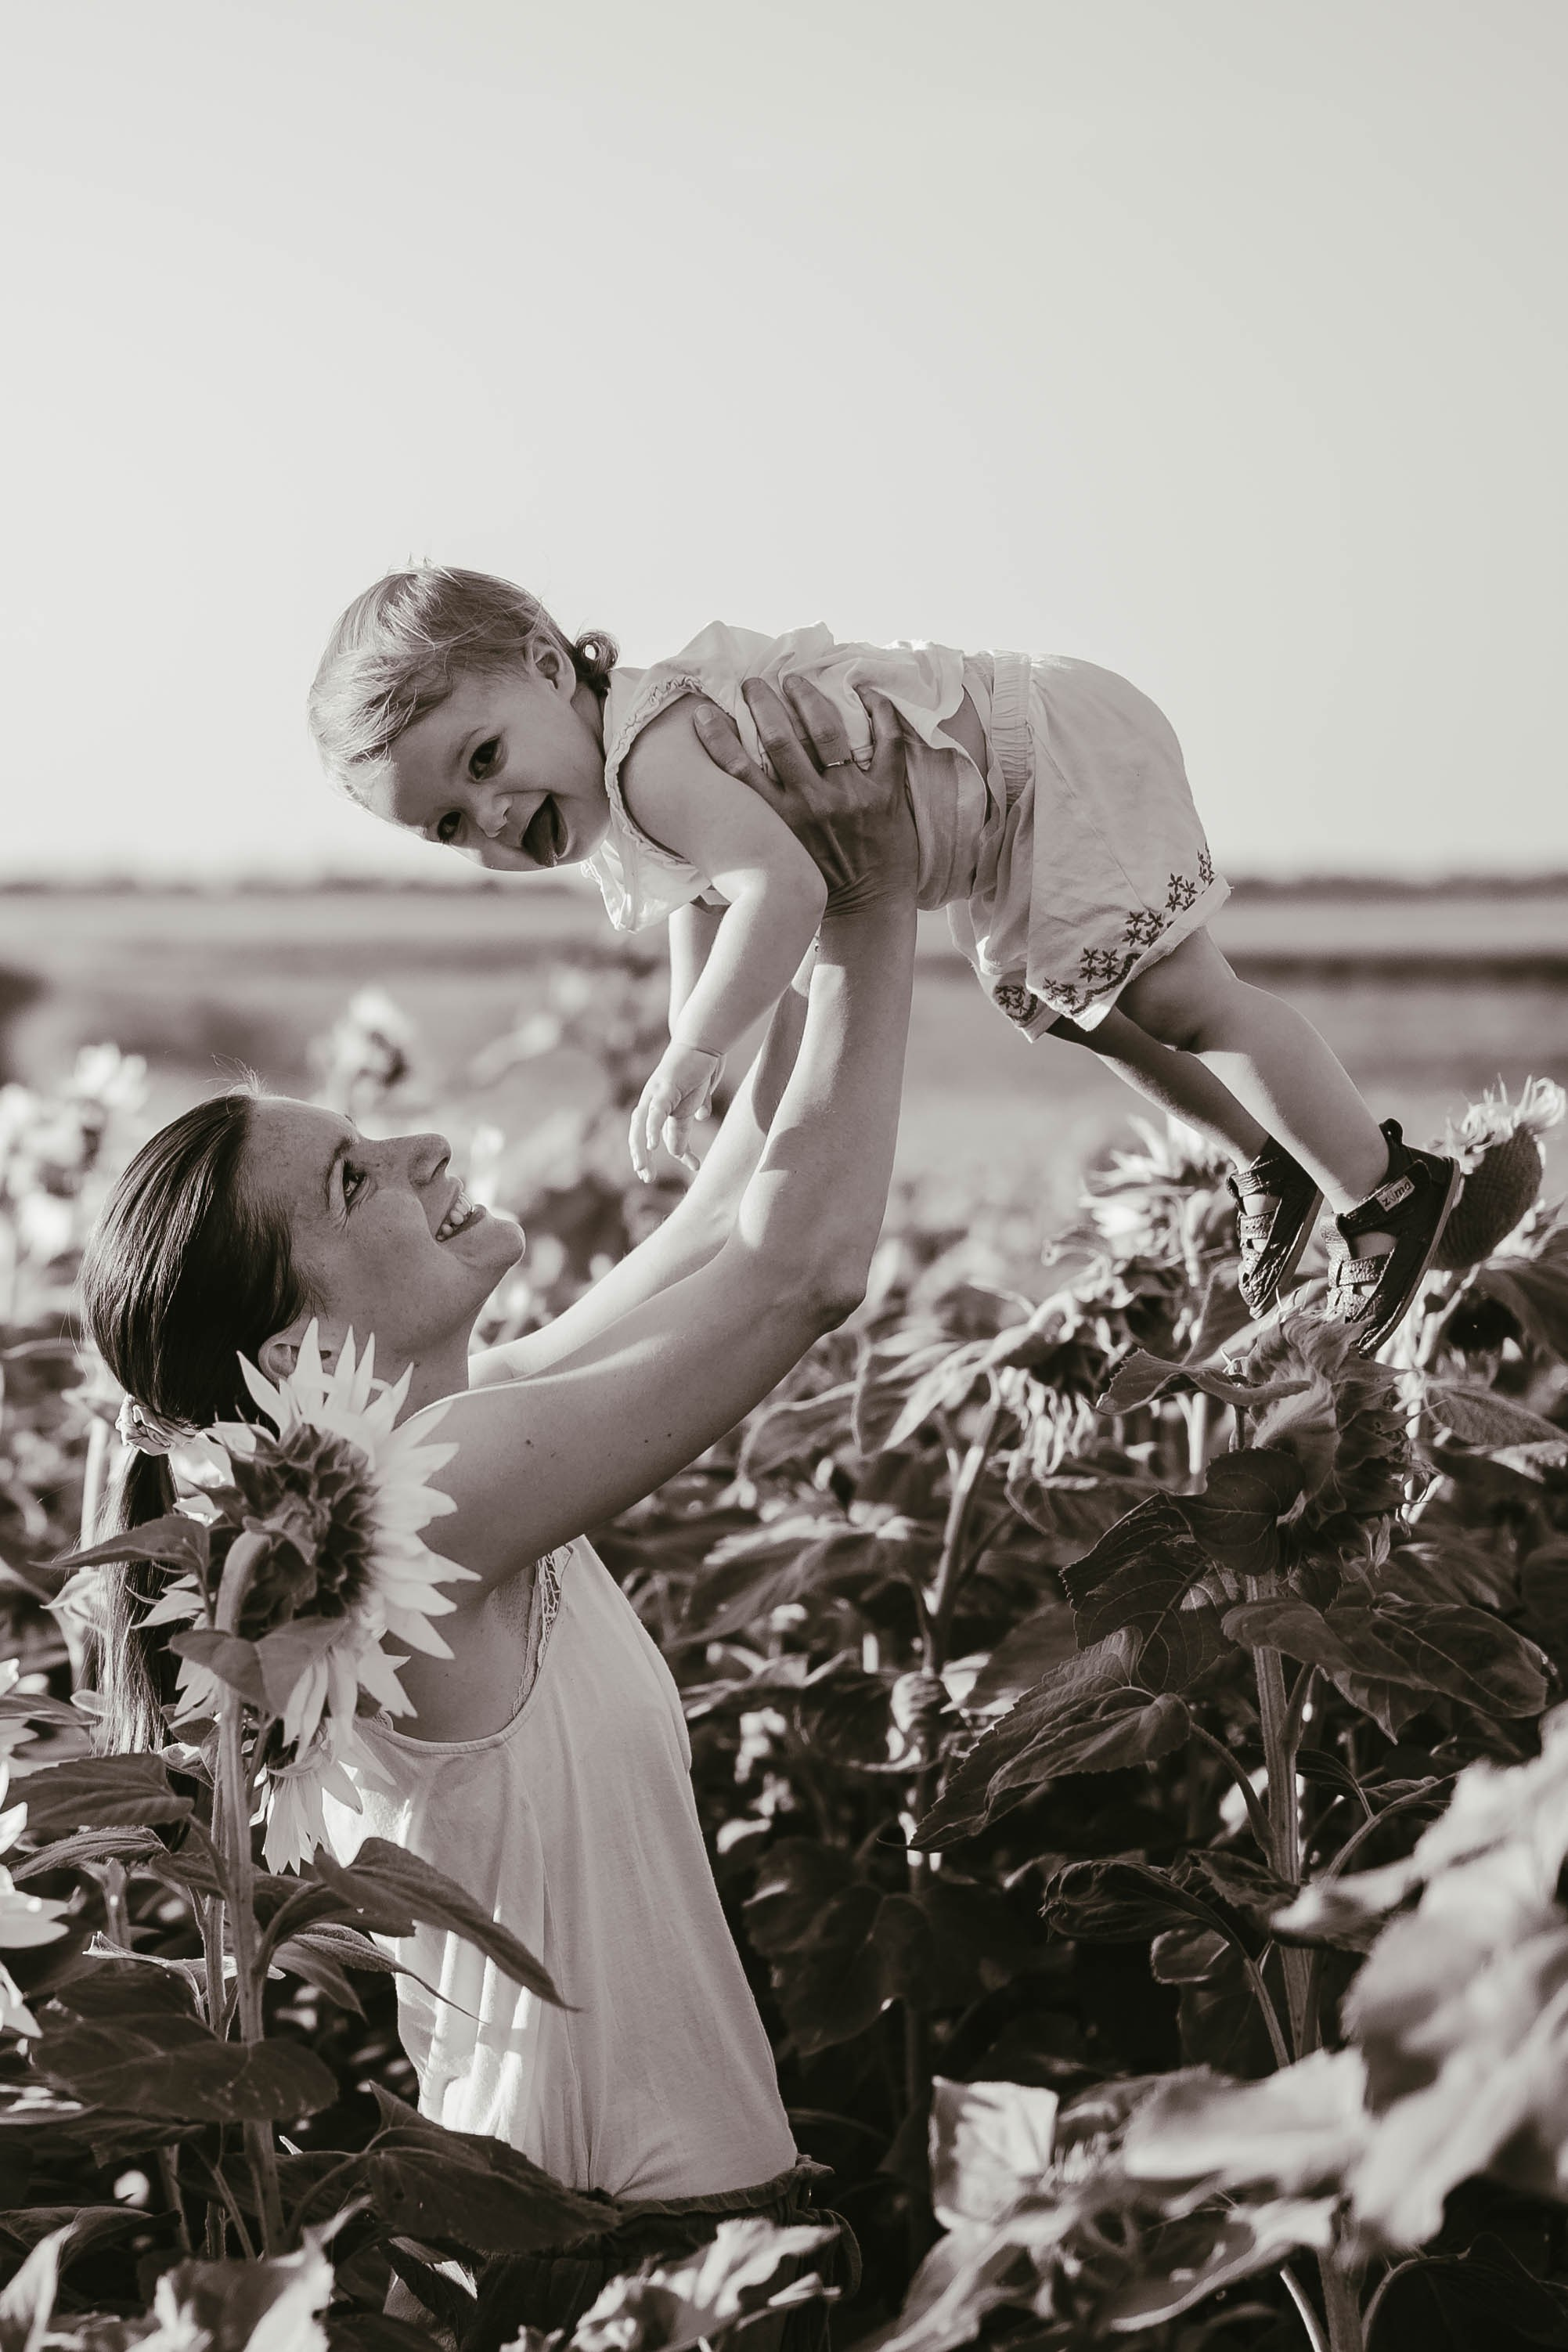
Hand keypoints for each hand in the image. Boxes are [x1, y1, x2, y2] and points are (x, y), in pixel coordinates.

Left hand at [630, 1041, 725, 1181]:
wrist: (702, 1041)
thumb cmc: (698, 1068)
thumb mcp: (692, 1104)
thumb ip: (684, 1125)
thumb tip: (682, 1146)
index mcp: (657, 1106)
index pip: (650, 1135)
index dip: (654, 1155)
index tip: (663, 1174)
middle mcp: (650, 1100)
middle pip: (637, 1132)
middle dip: (639, 1156)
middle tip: (646, 1177)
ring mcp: (655, 1093)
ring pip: (640, 1124)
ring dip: (639, 1148)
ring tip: (643, 1167)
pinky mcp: (665, 1087)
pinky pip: (656, 1111)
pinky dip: (651, 1128)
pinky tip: (651, 1144)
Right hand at [693, 677, 916, 911]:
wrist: (868, 913)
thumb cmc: (817, 888)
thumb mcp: (777, 858)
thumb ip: (755, 832)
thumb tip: (717, 818)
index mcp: (779, 821)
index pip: (739, 769)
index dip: (718, 736)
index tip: (705, 712)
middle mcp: (812, 803)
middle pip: (780, 738)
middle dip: (763, 702)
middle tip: (754, 683)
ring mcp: (851, 796)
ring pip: (826, 731)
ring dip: (808, 698)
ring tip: (796, 681)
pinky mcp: (886, 794)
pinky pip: (886, 742)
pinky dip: (879, 712)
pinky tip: (866, 694)